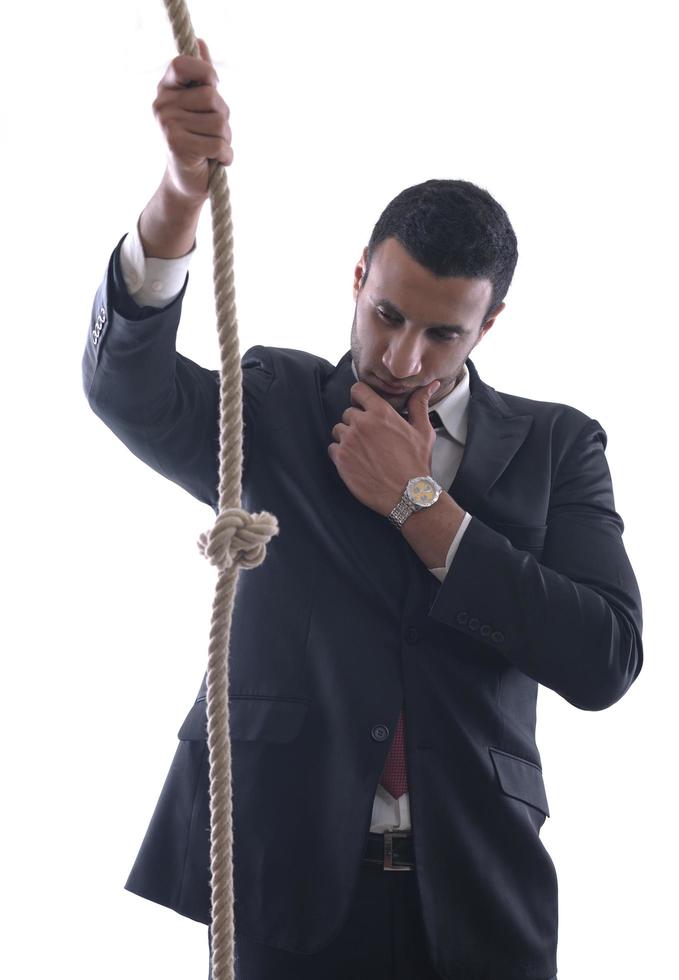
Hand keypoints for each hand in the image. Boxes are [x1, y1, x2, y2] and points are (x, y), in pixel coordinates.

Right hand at [152, 38, 232, 201]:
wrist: (186, 182)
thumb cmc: (198, 139)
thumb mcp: (200, 106)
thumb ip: (200, 77)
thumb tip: (200, 42)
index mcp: (166, 90)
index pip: (183, 63)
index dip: (205, 72)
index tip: (213, 86)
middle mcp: (162, 105)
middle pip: (211, 96)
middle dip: (224, 116)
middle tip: (215, 131)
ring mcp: (167, 125)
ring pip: (219, 122)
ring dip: (226, 139)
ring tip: (213, 147)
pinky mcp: (177, 146)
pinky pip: (218, 144)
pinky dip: (226, 156)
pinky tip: (218, 161)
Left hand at [328, 380, 440, 514]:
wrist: (408, 495)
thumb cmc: (416, 463)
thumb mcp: (423, 430)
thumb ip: (420, 404)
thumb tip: (430, 385)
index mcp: (381, 412)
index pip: (358, 390)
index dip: (360, 398)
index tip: (364, 407)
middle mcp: (362, 423)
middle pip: (348, 412)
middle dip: (356, 422)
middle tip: (370, 437)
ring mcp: (349, 441)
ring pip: (338, 430)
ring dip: (347, 437)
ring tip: (363, 450)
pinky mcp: (341, 459)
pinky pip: (332, 448)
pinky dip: (341, 453)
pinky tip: (356, 461)